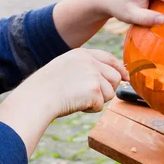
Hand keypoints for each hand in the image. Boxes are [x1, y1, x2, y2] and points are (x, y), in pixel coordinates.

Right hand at [12, 48, 128, 118]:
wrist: (37, 97)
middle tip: (90, 96)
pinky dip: (90, 109)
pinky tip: (75, 104)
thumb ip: (86, 68)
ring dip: (97, 100)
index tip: (126, 77)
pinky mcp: (94, 90)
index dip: (119, 68)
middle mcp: (90, 62)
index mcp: (82, 54)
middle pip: (115, 77)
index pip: (109, 58)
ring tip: (77, 99)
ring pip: (110, 93)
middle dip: (107, 89)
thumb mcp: (66, 67)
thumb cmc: (47, 88)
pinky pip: (100, 105)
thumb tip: (112, 78)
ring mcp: (93, 74)